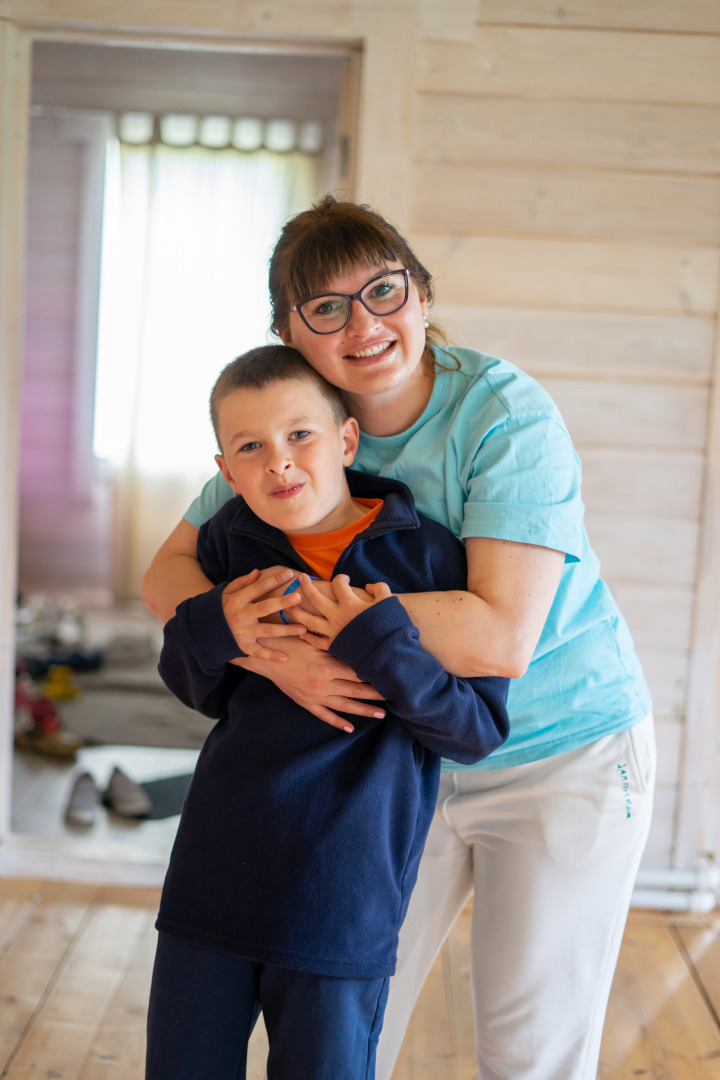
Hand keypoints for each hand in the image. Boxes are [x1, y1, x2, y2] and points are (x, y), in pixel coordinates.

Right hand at [221, 568, 306, 661]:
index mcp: (237, 600)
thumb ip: (242, 582)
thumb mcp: (226, 592)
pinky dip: (271, 656)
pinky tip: (285, 658)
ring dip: (286, 630)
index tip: (289, 573)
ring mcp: (242, 633)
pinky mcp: (243, 647)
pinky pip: (258, 653)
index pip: (257, 588)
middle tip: (298, 597)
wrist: (203, 631)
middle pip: (264, 608)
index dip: (273, 580)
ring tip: (304, 628)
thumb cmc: (221, 608)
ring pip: (267, 631)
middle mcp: (240, 616)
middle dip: (281, 603)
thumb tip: (258, 571)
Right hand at [233, 635, 385, 731]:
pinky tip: (350, 728)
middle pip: (356, 690)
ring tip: (381, 714)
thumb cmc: (290, 641)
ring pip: (344, 706)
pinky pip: (324, 715)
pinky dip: (337, 722)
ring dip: (364, 710)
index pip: (358, 673)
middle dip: (377, 694)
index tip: (391, 676)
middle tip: (395, 696)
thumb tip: (359, 649)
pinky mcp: (305, 702)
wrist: (264, 655)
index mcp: (327, 666)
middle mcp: (323, 684)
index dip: (375, 675)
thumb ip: (336, 648)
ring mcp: (314, 696)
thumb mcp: (315, 641)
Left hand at [292, 574, 392, 650]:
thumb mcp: (389, 603)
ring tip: (289, 604)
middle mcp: (337, 617)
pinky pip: (315, 641)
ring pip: (308, 620)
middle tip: (301, 578)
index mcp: (350, 604)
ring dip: (296, 611)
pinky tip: (301, 632)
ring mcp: (333, 633)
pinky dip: (307, 636)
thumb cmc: (391, 628)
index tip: (344, 580)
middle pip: (315, 598)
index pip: (338, 584)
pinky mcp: (333, 647)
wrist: (389, 655)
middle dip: (306, 586)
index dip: (341, 578)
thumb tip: (368, 586)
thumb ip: (379, 589)